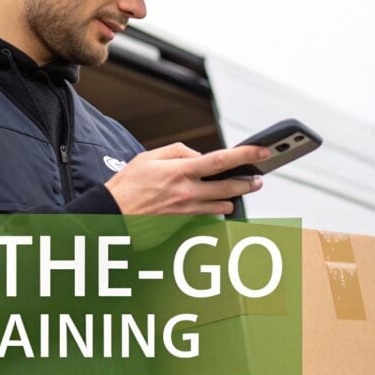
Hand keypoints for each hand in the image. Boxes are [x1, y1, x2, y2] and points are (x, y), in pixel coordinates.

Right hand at [105, 142, 267, 215]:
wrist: (111, 215)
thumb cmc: (126, 187)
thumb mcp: (148, 157)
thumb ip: (177, 151)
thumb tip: (197, 155)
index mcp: (179, 171)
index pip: (221, 160)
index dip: (246, 154)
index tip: (262, 151)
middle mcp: (187, 192)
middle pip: (229, 188)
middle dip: (248, 182)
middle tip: (258, 178)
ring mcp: (186, 210)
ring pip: (222, 205)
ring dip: (233, 197)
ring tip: (238, 190)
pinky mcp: (183, 223)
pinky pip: (207, 215)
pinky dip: (215, 207)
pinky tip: (216, 202)